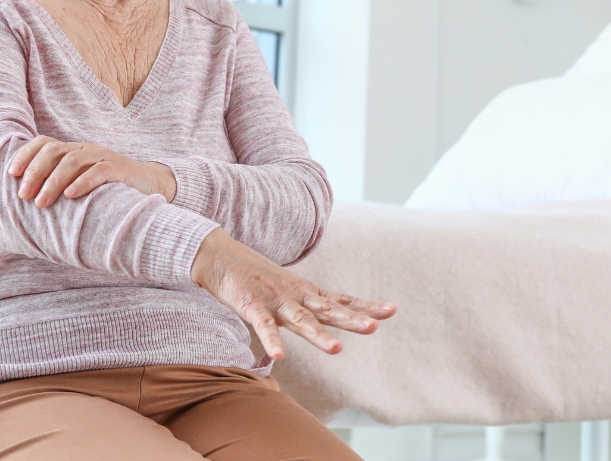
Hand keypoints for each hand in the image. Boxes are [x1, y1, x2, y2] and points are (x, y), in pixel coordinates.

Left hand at [7, 135, 177, 206]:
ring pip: (72, 161)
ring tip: (42, 203)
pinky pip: (99, 171)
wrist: (151, 185)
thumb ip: (59, 186)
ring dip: (53, 181)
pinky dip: (82, 182)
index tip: (12, 174)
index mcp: (74, 151)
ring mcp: (103, 157)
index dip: (26, 155)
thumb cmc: (109, 189)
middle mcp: (86, 150)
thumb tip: (27, 202)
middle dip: (35, 172)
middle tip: (24, 196)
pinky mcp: (120, 169)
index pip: (44, 143)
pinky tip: (70, 195)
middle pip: (54, 151)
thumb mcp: (81, 183)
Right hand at [190, 228, 396, 359]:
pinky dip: (271, 341)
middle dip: (352, 318)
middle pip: (329, 309)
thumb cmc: (253, 276)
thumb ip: (305, 305)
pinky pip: (263, 326)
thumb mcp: (286, 289)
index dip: (365, 305)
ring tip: (336, 350)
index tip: (392, 309)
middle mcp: (295, 296)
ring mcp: (274, 300)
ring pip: (301, 320)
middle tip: (375, 326)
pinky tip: (280, 357)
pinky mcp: (251, 306)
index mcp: (305, 292)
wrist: (218, 255)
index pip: (341, 299)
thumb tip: (326, 315)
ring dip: (318, 335)